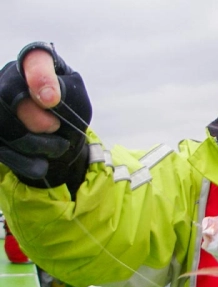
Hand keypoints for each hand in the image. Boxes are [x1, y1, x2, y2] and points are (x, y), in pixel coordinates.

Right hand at [0, 42, 90, 189]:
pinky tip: (41, 164)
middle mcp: (10, 77)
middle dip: (35, 119)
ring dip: (33, 143)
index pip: (36, 60)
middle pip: (9, 95)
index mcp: (38, 64)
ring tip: (57, 147)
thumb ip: (67, 96)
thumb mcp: (78, 104)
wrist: (60, 142)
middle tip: (55, 127)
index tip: (52, 100)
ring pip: (4, 124)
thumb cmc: (71, 115)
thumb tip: (47, 98)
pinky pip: (2, 148)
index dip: (40, 78)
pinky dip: (23, 160)